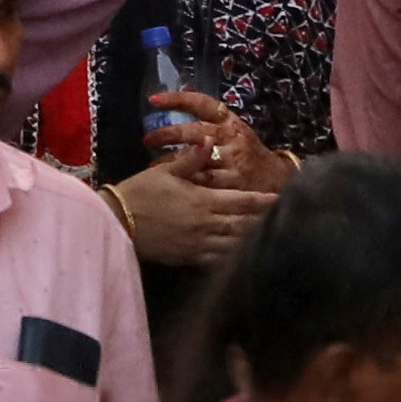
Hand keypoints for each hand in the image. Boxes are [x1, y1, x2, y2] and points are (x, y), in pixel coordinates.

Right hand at [112, 154, 270, 270]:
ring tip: (268, 239)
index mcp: (203, 200)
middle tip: (283, 221)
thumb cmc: (140, 192)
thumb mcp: (164, 171)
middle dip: (262, 222)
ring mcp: (198, 243)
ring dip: (251, 241)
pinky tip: (242, 258)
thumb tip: (209, 141)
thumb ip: (190, 159)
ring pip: (233, 244)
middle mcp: (206, 223)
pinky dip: (232, 259)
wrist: (117, 221)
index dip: (261, 200)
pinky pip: (217, 261)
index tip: (279, 199)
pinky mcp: (188, 258)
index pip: (240, 201)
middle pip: (242, 224)